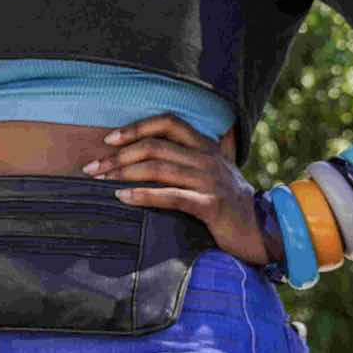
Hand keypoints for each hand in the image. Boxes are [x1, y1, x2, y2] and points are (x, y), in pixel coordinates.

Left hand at [84, 115, 270, 265]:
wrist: (260, 231)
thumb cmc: (228, 201)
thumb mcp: (214, 171)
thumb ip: (192, 155)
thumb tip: (159, 146)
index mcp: (206, 145)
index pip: (168, 121)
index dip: (136, 127)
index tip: (108, 139)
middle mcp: (208, 158)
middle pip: (154, 146)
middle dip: (117, 156)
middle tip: (91, 168)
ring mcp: (210, 180)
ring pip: (158, 168)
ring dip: (123, 173)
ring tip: (100, 181)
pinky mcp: (211, 205)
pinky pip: (171, 196)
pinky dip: (143, 195)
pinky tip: (122, 198)